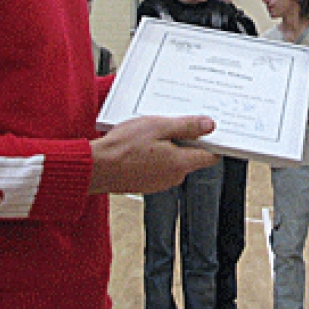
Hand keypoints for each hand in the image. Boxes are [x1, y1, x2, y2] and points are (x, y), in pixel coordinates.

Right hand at [89, 115, 217, 193]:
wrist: (95, 168)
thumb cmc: (122, 148)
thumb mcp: (158, 126)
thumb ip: (186, 126)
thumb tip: (209, 125)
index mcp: (181, 163)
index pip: (211, 157)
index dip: (212, 142)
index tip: (208, 130)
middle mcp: (173, 177)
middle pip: (192, 157)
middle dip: (186, 140)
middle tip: (171, 124)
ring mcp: (159, 182)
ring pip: (174, 161)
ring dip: (168, 147)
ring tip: (151, 134)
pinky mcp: (146, 183)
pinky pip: (159, 167)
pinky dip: (155, 156)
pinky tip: (141, 145)